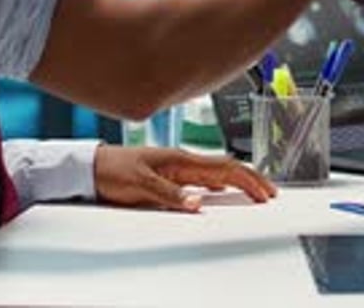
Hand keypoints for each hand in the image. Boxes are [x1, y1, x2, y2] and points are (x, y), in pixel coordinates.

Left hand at [93, 144, 276, 211]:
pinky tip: (220, 193)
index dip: (248, 178)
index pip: (223, 167)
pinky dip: (219, 185)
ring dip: (238, 182)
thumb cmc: (113, 170)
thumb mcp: (140, 184)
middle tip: (270, 194)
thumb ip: (169, 194)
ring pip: (216, 173)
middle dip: (251, 179)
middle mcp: (182, 161)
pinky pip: (202, 179)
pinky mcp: (169, 176)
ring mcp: (177, 168)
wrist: (93, 167)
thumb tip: (198, 203)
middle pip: (225, 168)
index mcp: (180, 160)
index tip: (266, 191)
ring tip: (254, 193)